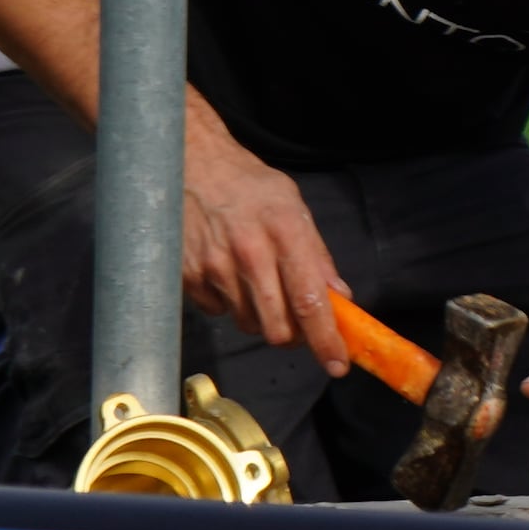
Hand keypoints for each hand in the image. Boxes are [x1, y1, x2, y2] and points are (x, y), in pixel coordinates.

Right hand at [178, 121, 346, 365]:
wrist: (191, 164)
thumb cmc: (249, 185)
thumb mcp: (293, 206)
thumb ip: (317, 255)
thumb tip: (339, 298)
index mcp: (285, 232)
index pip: (310, 300)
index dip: (326, 340)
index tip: (337, 364)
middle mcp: (250, 254)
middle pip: (277, 328)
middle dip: (292, 336)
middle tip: (297, 321)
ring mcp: (215, 268)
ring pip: (249, 325)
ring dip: (261, 317)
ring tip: (258, 281)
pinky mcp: (188, 278)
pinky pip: (219, 312)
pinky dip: (229, 303)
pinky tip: (228, 273)